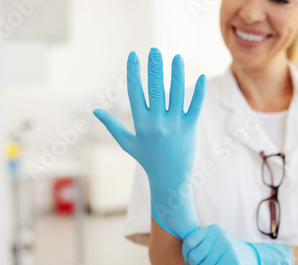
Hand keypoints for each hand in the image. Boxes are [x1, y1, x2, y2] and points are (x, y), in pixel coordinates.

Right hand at [93, 48, 205, 238]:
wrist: (169, 180)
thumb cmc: (147, 160)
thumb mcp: (127, 143)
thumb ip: (112, 125)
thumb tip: (95, 110)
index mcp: (140, 123)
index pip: (135, 92)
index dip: (133, 71)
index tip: (133, 55)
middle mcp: (157, 122)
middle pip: (155, 89)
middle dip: (154, 67)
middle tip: (154, 50)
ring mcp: (175, 125)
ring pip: (176, 94)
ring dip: (177, 74)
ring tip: (176, 57)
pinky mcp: (190, 128)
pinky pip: (195, 106)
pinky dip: (199, 91)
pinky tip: (201, 76)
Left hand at [182, 225, 259, 264]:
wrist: (252, 259)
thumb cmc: (228, 252)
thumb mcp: (215, 241)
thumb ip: (201, 242)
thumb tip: (183, 251)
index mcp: (213, 229)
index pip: (190, 241)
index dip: (186, 253)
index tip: (189, 260)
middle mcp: (219, 236)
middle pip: (195, 255)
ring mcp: (227, 247)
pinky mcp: (233, 261)